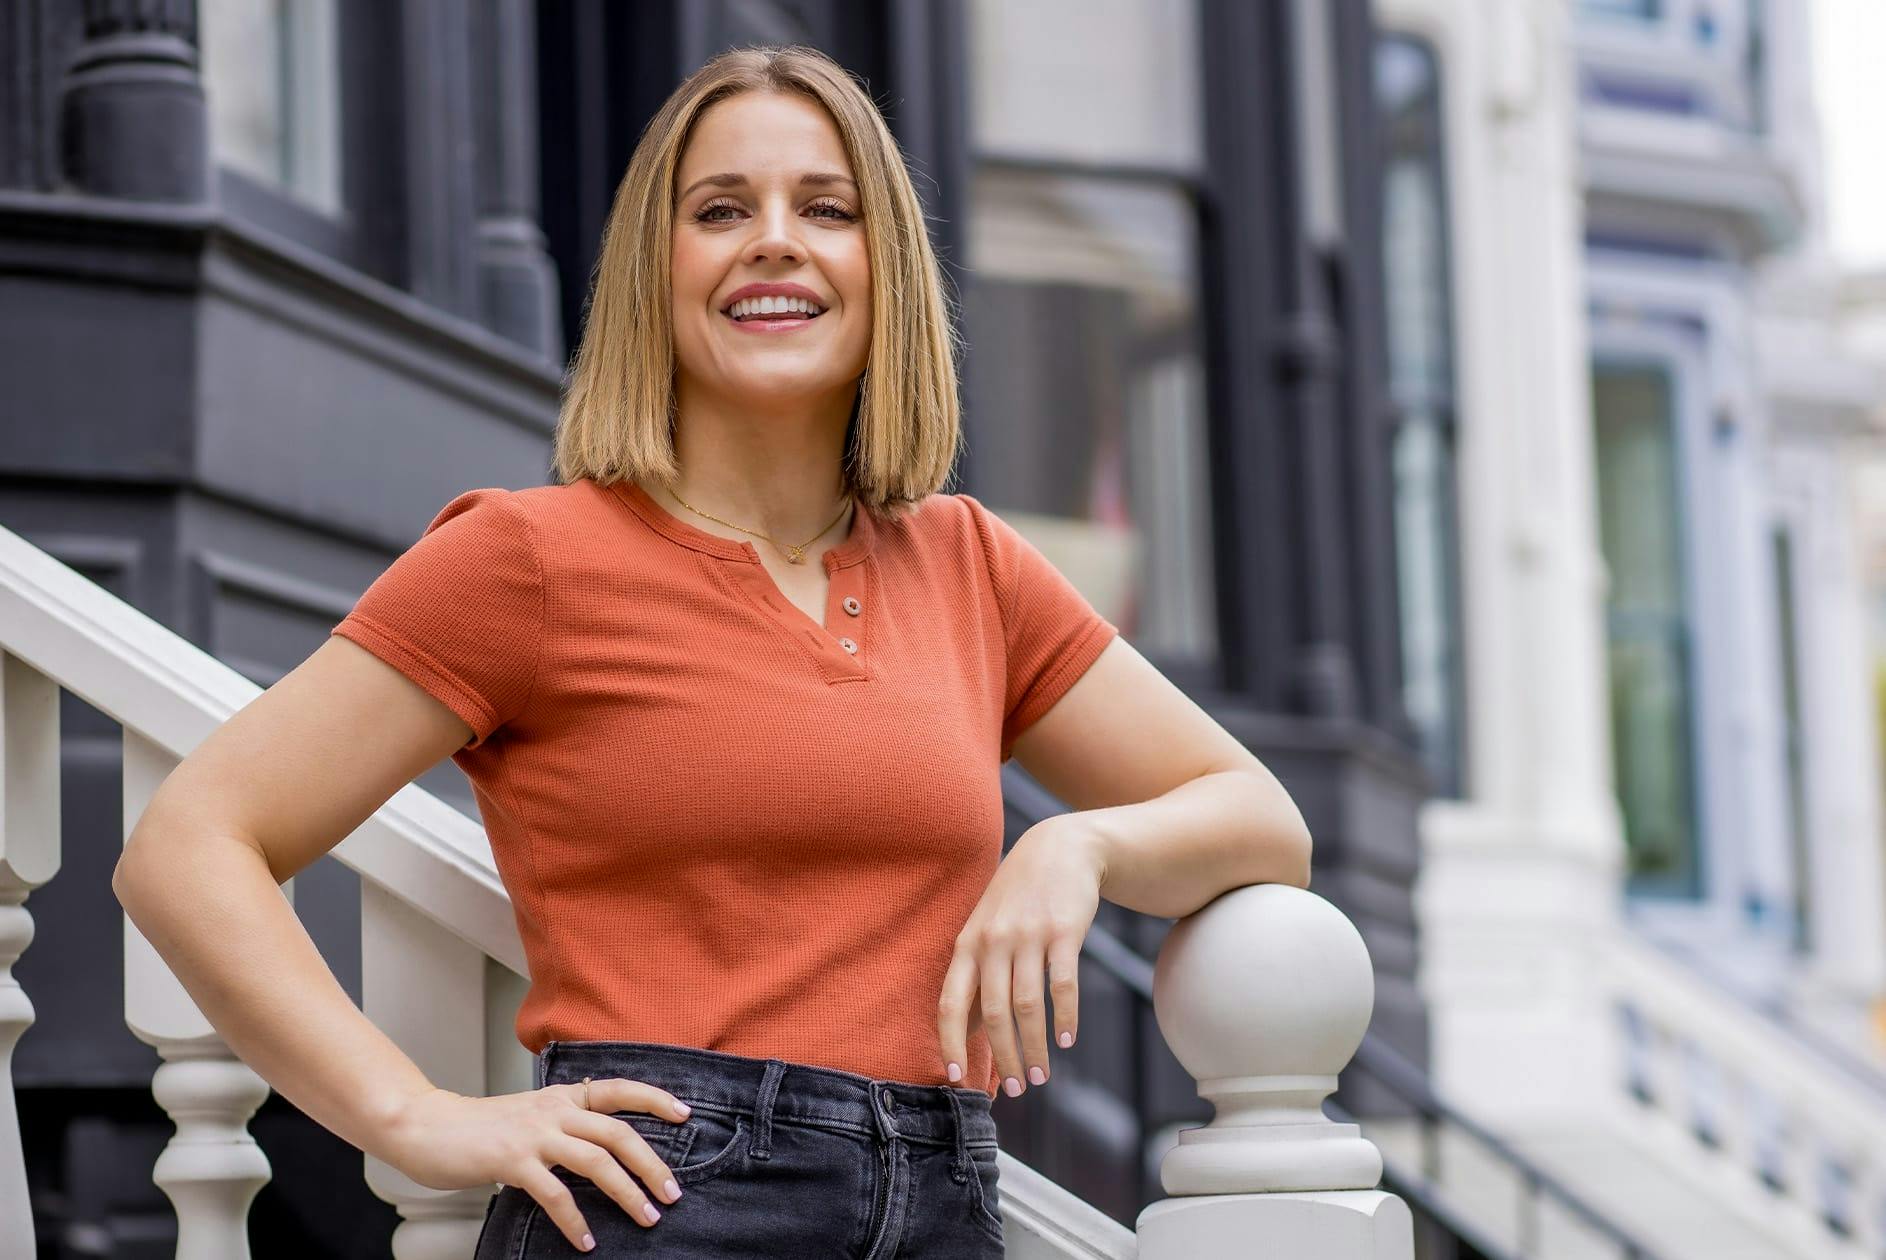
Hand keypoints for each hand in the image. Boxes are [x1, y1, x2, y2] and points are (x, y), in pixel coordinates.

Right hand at [377, 1078, 692, 1250]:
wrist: (427, 1126)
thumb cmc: (480, 1128)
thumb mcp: (531, 1115)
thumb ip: (565, 1124)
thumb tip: (603, 1151)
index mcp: (562, 1096)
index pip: (619, 1089)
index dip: (655, 1099)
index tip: (685, 1115)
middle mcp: (554, 1110)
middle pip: (618, 1132)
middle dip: (652, 1163)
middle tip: (672, 1193)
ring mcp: (534, 1134)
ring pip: (596, 1161)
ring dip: (627, 1192)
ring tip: (647, 1217)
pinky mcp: (512, 1160)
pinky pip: (555, 1194)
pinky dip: (575, 1220)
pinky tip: (587, 1240)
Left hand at [936, 815, 1106, 1096]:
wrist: (1059, 848)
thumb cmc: (1018, 898)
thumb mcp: (986, 928)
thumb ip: (976, 974)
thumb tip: (968, 1029)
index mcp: (967, 945)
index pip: (951, 1004)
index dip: (951, 1044)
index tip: (956, 1079)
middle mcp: (993, 941)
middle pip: (994, 1014)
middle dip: (1004, 1058)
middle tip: (1017, 1089)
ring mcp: (1028, 936)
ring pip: (1028, 1007)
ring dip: (1036, 1047)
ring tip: (1042, 1076)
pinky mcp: (1064, 932)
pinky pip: (1063, 985)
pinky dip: (1065, 1018)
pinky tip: (1067, 1039)